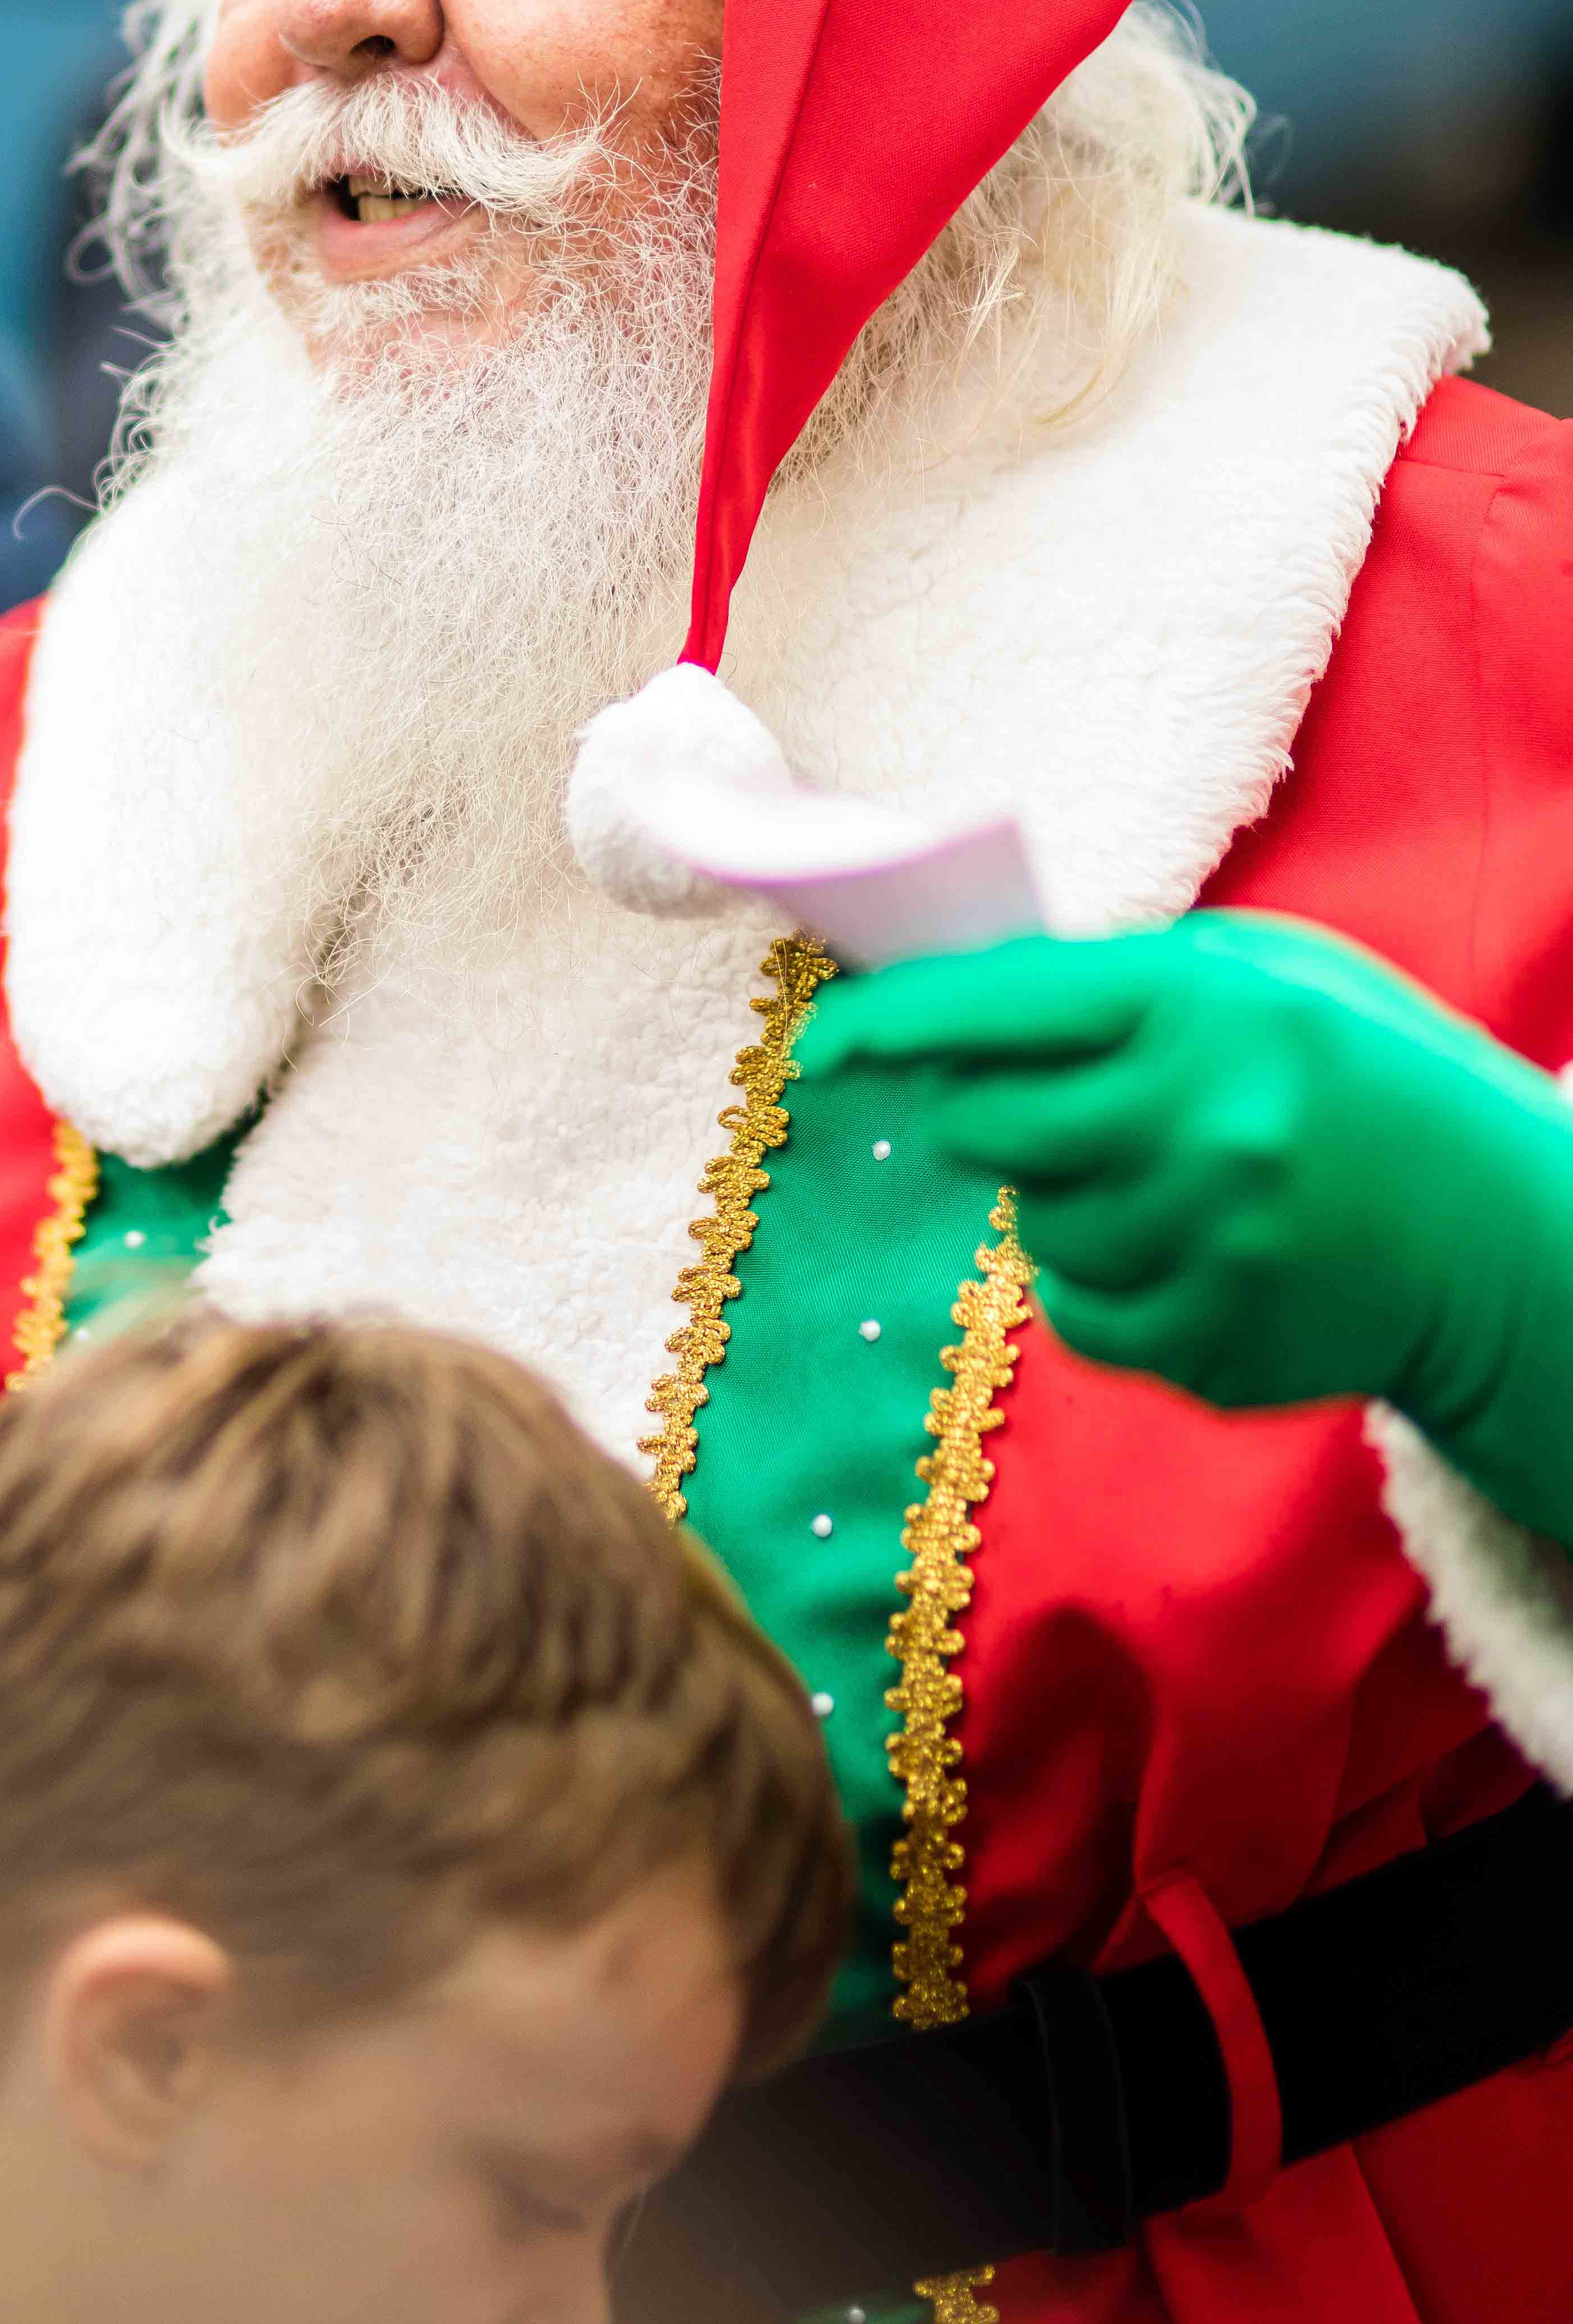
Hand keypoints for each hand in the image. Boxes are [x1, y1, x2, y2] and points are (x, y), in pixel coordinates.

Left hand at [807, 913, 1572, 1541]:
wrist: (1502, 1239)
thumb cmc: (1365, 1077)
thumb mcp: (1267, 977)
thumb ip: (1118, 986)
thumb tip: (962, 1010)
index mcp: (1205, 1006)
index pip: (1000, 1006)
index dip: (891, 1023)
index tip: (821, 1043)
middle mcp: (1197, 1125)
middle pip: (981, 1125)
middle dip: (981, 1110)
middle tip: (1039, 1104)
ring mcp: (1203, 1246)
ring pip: (1027, 1223)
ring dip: (1062, 1198)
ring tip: (1172, 1180)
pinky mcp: (1206, 1346)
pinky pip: (1073, 1311)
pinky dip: (1102, 1281)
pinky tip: (1190, 1251)